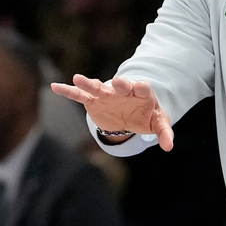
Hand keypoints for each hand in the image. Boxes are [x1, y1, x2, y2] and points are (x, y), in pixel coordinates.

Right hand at [51, 74, 174, 150]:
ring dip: (88, 83)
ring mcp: (107, 95)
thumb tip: (169, 147)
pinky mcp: (94, 101)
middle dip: (119, 84)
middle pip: (121, 85)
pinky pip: (80, 96)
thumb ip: (164, 133)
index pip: (142, 88)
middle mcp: (123, 91)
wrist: (132, 114)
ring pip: (97, 87)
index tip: (141, 86)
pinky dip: (68, 91)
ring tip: (77, 78)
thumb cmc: (147, 116)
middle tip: (117, 82)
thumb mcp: (158, 123)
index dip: (141, 87)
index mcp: (141, 94)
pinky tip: (55, 87)